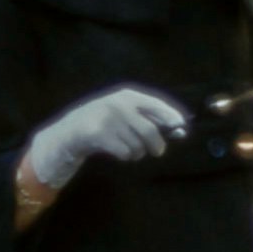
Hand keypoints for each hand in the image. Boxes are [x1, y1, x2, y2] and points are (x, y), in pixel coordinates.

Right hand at [26, 85, 191, 189]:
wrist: (70, 131)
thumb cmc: (104, 122)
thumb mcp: (125, 112)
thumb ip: (150, 118)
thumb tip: (180, 130)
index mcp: (128, 95)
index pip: (157, 105)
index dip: (172, 118)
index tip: (182, 130)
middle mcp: (119, 103)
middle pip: (150, 131)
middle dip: (157, 145)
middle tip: (157, 151)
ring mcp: (108, 118)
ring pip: (138, 145)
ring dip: (137, 152)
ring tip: (128, 148)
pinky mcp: (99, 134)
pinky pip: (124, 152)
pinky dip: (125, 156)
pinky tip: (118, 151)